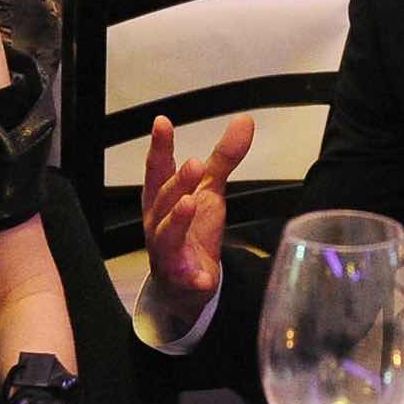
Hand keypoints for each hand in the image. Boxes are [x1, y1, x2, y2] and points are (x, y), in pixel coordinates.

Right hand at [141, 113, 254, 328]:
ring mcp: (168, 252)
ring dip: (177, 220)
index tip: (162, 123)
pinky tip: (204, 278)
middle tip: (194, 165)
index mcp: (162, 198)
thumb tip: (244, 121)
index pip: (158, 169)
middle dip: (177, 182)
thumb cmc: (191, 229)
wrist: (185, 283)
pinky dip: (194, 279)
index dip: (160, 146)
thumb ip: (223, 158)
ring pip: (168, 235)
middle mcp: (158, 222)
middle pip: (164, 199)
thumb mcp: (209, 189)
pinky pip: (187, 280)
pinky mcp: (182, 279)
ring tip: (189, 204)